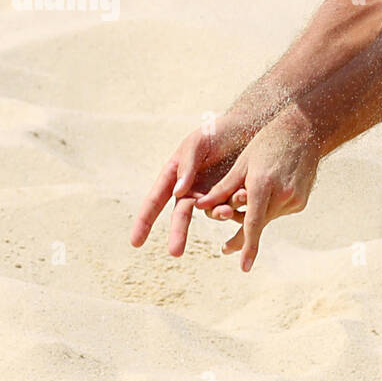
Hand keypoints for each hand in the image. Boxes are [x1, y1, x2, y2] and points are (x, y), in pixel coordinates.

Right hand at [130, 114, 251, 256]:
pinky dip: (236, 206)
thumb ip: (186, 166)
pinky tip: (244, 196)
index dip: (144, 221)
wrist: (246, 128)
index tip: (135, 243)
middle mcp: (190, 190)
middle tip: (175, 252)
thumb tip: (177, 193)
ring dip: (218, 213)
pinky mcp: (231, 196)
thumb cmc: (215, 132)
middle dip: (177, 234)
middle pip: (180, 216)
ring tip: (227, 210)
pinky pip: (232, 207)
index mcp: (173, 176)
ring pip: (210, 212)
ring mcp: (211, 195)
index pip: (154, 201)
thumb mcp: (197, 144)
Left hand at [192, 113, 320, 271]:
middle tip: (224, 249)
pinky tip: (267, 192)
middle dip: (241, 235)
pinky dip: (267, 209)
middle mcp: (281, 195)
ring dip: (254, 217)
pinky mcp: (301, 202)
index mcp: (262, 184)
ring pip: (267, 219)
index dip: (247, 245)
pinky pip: (278, 213)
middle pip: (256, 224)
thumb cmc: (266, 144)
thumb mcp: (241, 164)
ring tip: (245, 201)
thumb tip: (199, 207)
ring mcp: (295, 200)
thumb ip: (222, 189)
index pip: (252, 222)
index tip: (244, 267)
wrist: (304, 132)